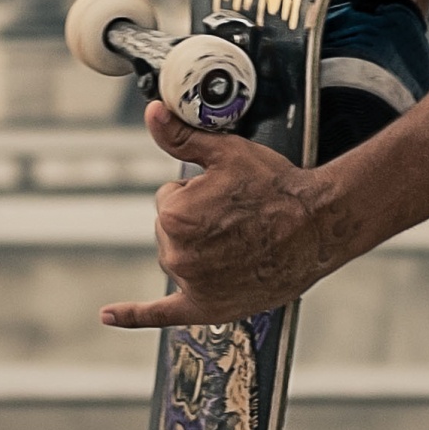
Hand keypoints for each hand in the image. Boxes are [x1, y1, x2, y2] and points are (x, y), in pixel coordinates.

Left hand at [100, 103, 325, 330]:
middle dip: (198, 221)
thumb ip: (181, 137)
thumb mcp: (227, 152)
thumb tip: (153, 114)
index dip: (198, 192)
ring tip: (242, 242)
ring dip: (199, 249)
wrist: (318, 226)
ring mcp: (192, 284)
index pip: (168, 198)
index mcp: (174, 216)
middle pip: (170, 229)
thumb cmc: (278, 189)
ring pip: (179, 257)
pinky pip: (161, 314)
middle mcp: (178, 255)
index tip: (227, 195)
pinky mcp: (207, 307)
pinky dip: (134, 315)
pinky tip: (110, 314)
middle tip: (239, 218)